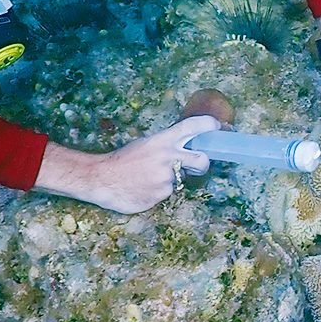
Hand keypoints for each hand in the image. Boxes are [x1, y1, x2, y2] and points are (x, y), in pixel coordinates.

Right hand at [33, 115, 217, 213]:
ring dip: (168, 181)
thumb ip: (167, 146)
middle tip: (193, 165)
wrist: (101, 178)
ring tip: (147, 179)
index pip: (195, 126)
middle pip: (202, 160)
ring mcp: (166, 177)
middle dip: (201, 164)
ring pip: (179, 180)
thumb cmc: (122, 160)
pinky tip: (142, 188)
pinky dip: (157, 192)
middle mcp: (169, 157)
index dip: (211, 126)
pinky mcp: (161, 195)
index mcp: (164, 140)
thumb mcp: (146, 144)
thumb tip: (187, 147)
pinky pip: (166, 193)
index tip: (219, 128)